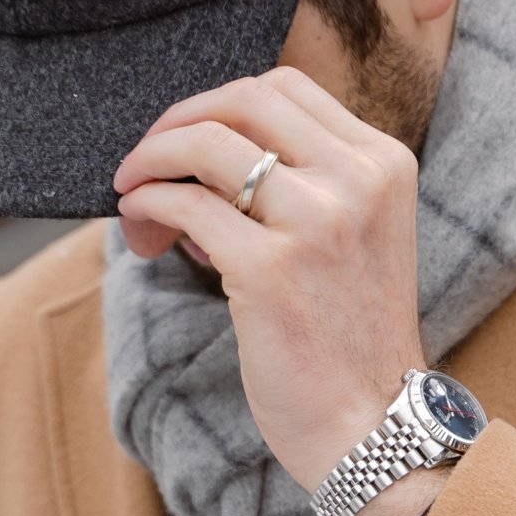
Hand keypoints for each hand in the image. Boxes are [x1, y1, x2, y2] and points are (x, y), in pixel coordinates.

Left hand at [113, 66, 426, 507]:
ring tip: (132, 197)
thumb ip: (307, 186)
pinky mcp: (269, 270)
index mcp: (383, 164)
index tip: (186, 138)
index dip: (218, 104)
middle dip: (177, 121)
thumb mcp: (355, 238)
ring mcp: (316, 222)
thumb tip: (205, 153)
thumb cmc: (351, 342)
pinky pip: (184, 207)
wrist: (372, 427)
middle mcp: (357, 180)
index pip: (285, 89)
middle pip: (242, 101)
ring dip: (152, 160)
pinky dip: (149, 207)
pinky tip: (143, 230)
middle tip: (144, 160)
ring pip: (206, 145)